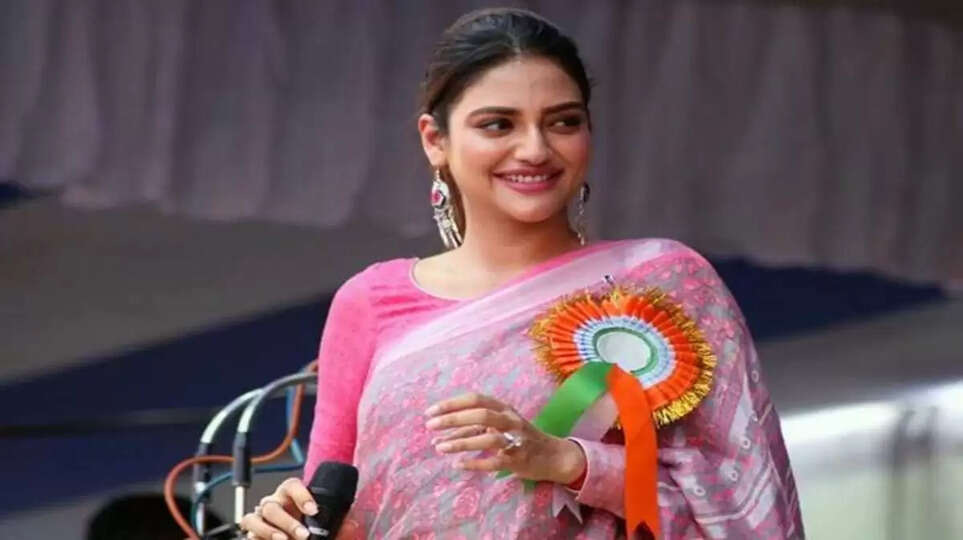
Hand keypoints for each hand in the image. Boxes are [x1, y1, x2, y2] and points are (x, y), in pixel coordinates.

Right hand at [239, 477, 361, 539]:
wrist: (293, 537)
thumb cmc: (307, 527)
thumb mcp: (324, 526)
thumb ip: (338, 525)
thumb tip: (352, 524)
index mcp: (291, 496)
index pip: (291, 485)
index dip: (301, 495)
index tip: (313, 510)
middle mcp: (273, 503)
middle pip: (272, 505)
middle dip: (288, 521)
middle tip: (303, 534)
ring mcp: (260, 517)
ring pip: (257, 517)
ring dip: (270, 530)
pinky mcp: (252, 532)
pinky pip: (249, 531)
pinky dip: (258, 536)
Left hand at [425, 392, 585, 484]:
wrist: (554, 455)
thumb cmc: (519, 437)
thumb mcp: (499, 425)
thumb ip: (474, 426)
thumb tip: (441, 431)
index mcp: (503, 408)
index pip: (475, 399)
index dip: (452, 404)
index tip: (431, 411)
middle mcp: (510, 420)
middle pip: (480, 415)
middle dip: (453, 419)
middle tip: (430, 426)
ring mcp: (516, 440)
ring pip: (487, 438)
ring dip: (461, 442)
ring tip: (439, 447)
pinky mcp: (519, 460)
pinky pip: (495, 461)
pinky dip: (475, 463)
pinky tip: (458, 465)